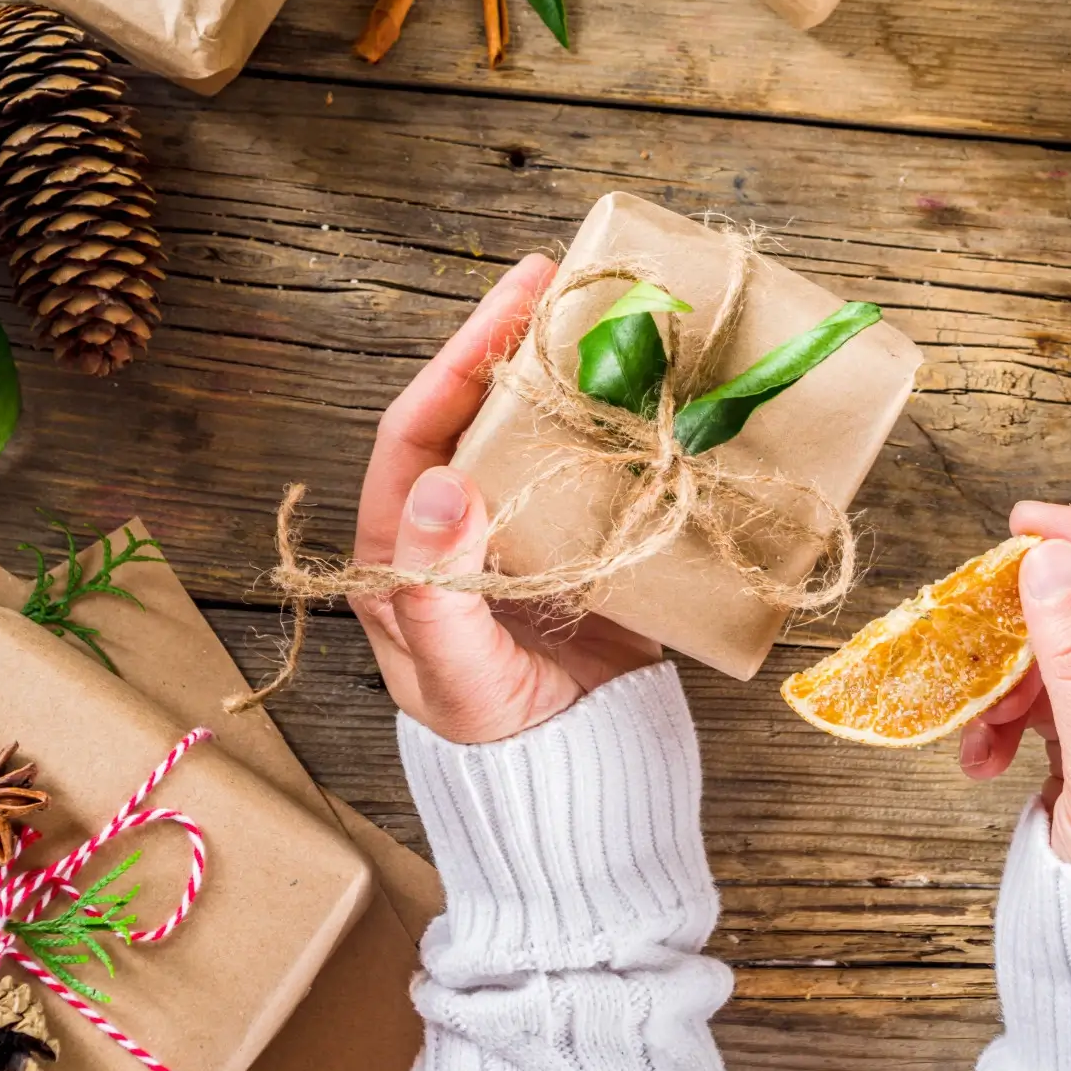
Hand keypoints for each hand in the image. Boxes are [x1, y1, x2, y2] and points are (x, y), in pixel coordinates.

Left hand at [353, 254, 660, 743]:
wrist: (582, 788)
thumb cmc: (497, 741)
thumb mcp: (454, 673)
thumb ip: (434, 586)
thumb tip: (442, 482)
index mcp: (404, 546)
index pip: (419, 428)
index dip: (460, 355)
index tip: (511, 297)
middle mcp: (465, 526)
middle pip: (485, 416)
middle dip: (522, 347)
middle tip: (570, 282)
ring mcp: (530, 535)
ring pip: (546, 437)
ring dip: (580, 382)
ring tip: (622, 323)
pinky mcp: (594, 554)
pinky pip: (608, 479)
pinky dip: (633, 439)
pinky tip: (666, 402)